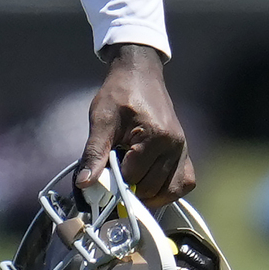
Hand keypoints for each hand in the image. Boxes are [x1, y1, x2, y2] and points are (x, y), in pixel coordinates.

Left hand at [80, 43, 193, 206]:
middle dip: (130, 187)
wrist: (139, 75)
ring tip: (130, 179)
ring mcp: (183, 149)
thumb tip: (84, 182)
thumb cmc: (119, 94)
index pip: (133, 177)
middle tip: (115, 172)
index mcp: (155, 136)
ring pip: (169, 191)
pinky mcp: (184, 152)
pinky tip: (149, 183)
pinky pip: (183, 182)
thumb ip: (93, 153)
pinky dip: (167, 190)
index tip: (103, 173)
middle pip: (151, 188)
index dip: (114, 180)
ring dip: (148, 194)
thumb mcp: (100, 121)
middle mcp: (175, 145)